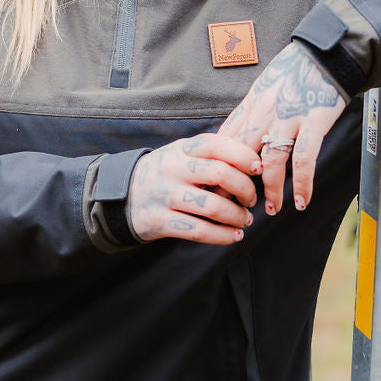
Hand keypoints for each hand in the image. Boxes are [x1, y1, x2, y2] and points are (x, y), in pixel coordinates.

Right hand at [127, 132, 260, 245]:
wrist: (122, 196)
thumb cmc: (165, 173)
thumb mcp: (181, 154)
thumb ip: (211, 154)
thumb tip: (252, 159)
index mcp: (182, 149)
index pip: (218, 145)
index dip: (244, 155)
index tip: (258, 169)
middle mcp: (172, 169)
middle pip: (220, 174)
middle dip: (245, 189)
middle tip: (252, 199)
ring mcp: (165, 195)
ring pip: (213, 207)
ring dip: (237, 216)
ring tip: (244, 219)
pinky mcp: (160, 221)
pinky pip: (200, 231)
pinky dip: (223, 235)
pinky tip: (234, 235)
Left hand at [218, 42, 346, 215]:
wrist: (328, 52)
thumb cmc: (298, 69)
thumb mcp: (265, 86)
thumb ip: (253, 111)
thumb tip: (239, 135)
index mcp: (252, 103)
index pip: (226, 140)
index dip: (219, 166)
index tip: (215, 186)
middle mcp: (264, 112)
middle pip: (241, 155)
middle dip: (236, 183)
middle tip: (236, 206)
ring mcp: (288, 117)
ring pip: (270, 161)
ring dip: (270, 191)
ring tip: (271, 209)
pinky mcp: (313, 122)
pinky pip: (304, 159)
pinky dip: (302, 184)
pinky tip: (302, 201)